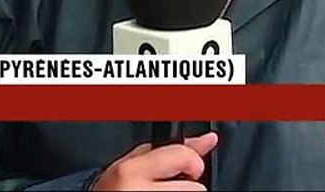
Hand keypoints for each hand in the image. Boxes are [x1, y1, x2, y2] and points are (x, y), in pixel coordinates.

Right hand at [90, 132, 218, 190]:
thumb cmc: (115, 188)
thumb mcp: (135, 162)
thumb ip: (172, 149)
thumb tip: (209, 139)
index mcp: (131, 172)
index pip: (184, 158)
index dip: (192, 161)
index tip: (187, 167)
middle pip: (196, 189)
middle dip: (188, 186)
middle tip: (168, 187)